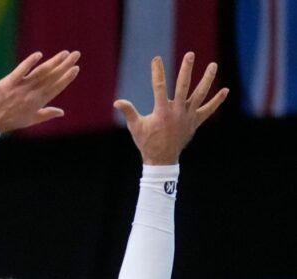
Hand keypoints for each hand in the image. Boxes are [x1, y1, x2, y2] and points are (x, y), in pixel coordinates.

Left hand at [0, 50, 80, 132]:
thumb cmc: (9, 122)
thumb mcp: (30, 120)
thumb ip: (47, 114)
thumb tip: (62, 112)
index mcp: (38, 102)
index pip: (56, 87)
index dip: (67, 78)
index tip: (76, 68)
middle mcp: (32, 93)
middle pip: (51, 77)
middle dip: (65, 65)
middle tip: (76, 54)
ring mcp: (20, 87)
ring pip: (40, 72)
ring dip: (53, 62)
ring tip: (64, 53)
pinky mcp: (9, 82)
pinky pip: (20, 70)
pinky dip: (29, 62)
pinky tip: (39, 54)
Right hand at [114, 53, 229, 164]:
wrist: (162, 160)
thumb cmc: (146, 142)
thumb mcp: (136, 127)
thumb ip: (129, 112)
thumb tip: (117, 102)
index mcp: (162, 111)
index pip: (159, 87)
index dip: (157, 72)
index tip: (156, 59)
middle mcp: (177, 111)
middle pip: (183, 86)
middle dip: (186, 69)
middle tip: (190, 55)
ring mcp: (188, 116)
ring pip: (200, 94)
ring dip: (207, 79)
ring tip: (213, 65)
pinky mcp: (195, 122)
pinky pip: (208, 110)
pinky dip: (217, 101)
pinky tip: (225, 90)